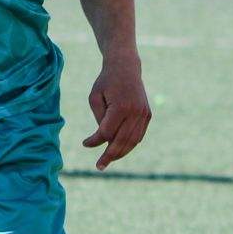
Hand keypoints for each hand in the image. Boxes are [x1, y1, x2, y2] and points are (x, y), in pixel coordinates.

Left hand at [81, 52, 150, 169]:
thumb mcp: (94, 98)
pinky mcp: (147, 115)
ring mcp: (143, 114)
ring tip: (108, 160)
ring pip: (132, 142)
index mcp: (120, 107)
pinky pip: (138, 135)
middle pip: (121, 141)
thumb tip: (103, 140)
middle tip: (99, 166)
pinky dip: (129, 144)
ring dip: (120, 153)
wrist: (126, 67)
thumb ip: (99, 120)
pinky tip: (119, 149)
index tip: (84, 143)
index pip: (106, 133)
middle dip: (109, 156)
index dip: (94, 141)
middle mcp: (135, 112)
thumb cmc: (106, 82)